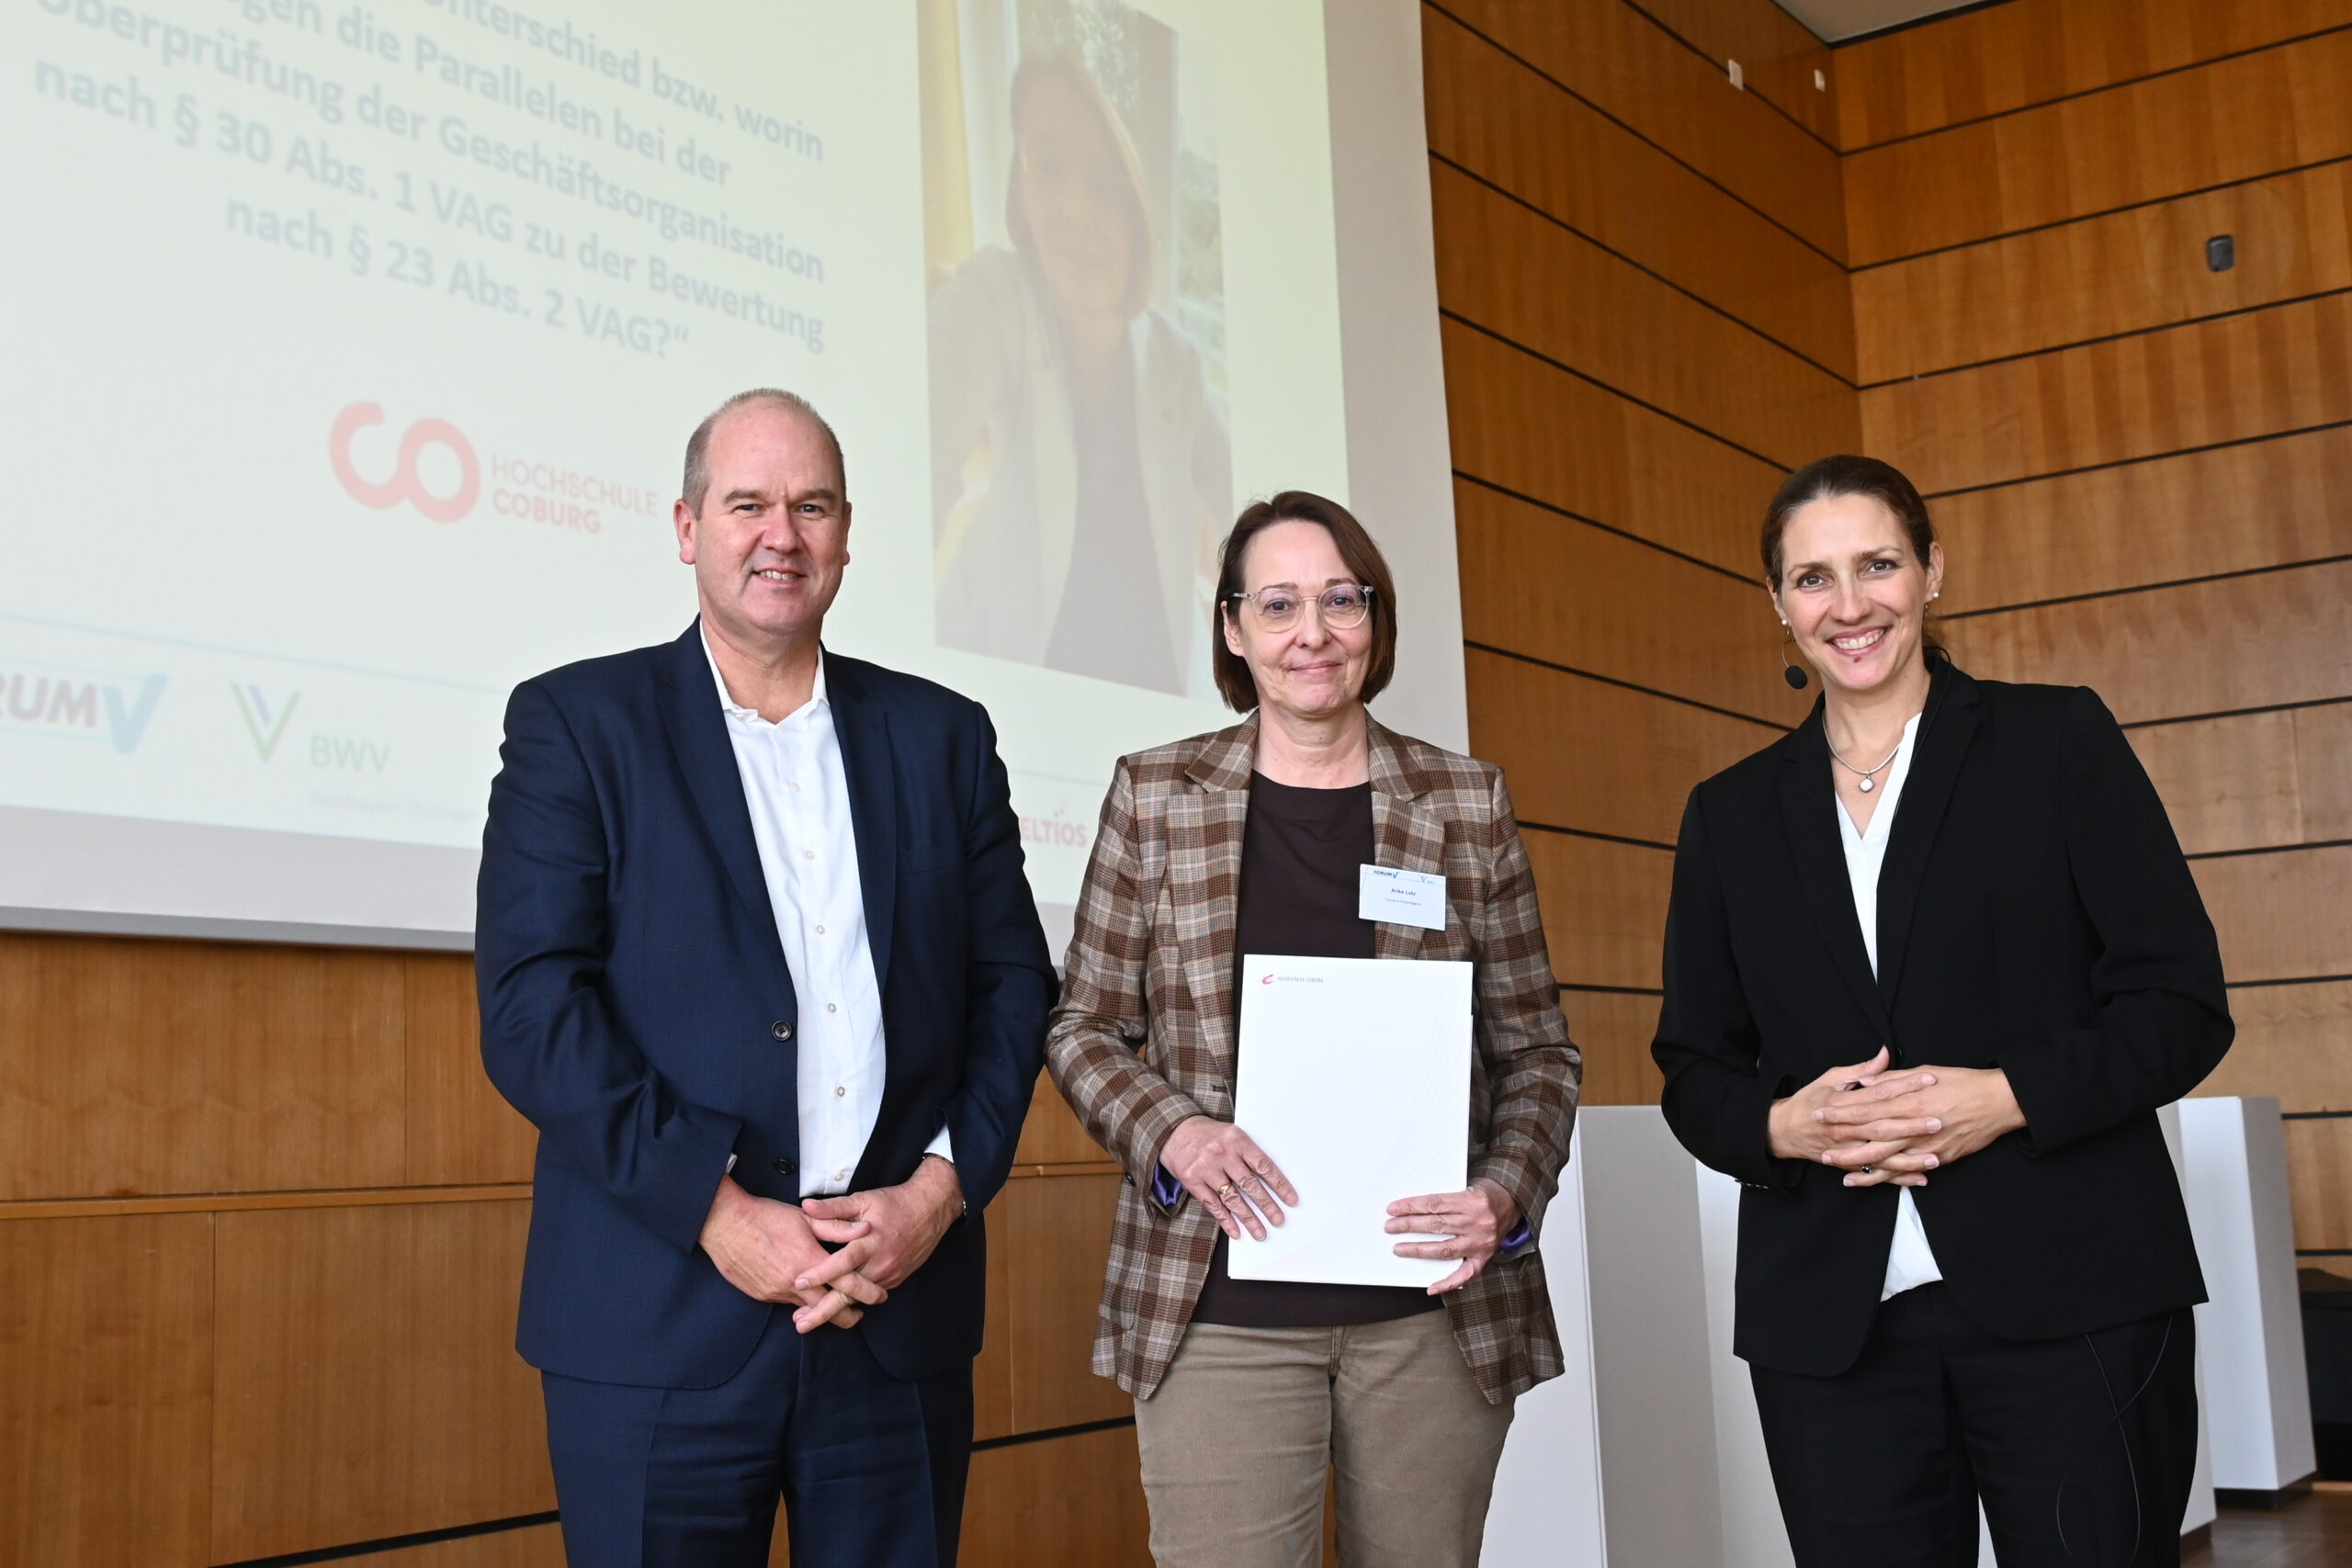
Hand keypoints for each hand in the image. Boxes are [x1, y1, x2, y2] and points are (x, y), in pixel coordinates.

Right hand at [699, 1176, 885, 1328]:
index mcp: (810, 1261)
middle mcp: (795, 1283)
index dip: (866, 1293)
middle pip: (829, 1310)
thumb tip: (865, 1228)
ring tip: (834, 1304)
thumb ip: (838, 1227)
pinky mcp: (762, 1295)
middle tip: (859, 1313)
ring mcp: (776, 1292)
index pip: (847, 1286)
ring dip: (821, 1308)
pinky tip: (804, 1293)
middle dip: (847, 1315)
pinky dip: (798, 1302)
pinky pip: (786, 1303)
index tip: (878, 1296)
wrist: (724, 1223)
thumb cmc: (766, 1216)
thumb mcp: (806, 1218)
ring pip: (806, 1309)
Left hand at [795, 1156, 964, 1329]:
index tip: (799, 1283)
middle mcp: (881, 1263)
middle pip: (849, 1293)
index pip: (843, 1262)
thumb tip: (806, 1206)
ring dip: (834, 1311)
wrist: (931, 1210)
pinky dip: (852, 1302)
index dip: (821, 1273)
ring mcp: (889, 1275)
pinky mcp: (895, 1280)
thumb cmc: (895, 1203)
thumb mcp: (864, 1199)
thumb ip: (834, 1207)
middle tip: (801, 1324)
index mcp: (871, 1242)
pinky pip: (869, 1295)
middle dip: (824, 1311)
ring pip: (858, 1299)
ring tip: (809, 1320)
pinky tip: (834, 1308)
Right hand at [1159, 1115, 1297, 1240]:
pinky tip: (1236, 1231)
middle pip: (1250, 1184)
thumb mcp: (1232, 1135)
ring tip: (1260, 1232)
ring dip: (1249, 1218)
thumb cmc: (1209, 1135)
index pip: (1263, 1165)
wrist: (1175, 1130)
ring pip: (1232, 1198)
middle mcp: (1221, 1153)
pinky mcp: (1192, 1180)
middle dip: (1267, 1205)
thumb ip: (1248, 1154)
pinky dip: (1226, 1220)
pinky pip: (1213, 1205)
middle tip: (1278, 1220)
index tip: (1290, 1199)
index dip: (1279, 1184)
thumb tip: (1270, 1182)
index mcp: (1237, 1139)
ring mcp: (1205, 1168)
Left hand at [1387, 1177, 1517, 1294]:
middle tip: (1390, 1227)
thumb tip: (1412, 1209)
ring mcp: (1481, 1243)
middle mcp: (1477, 1223)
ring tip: (1399, 1248)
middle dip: (1409, 1226)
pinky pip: (1465, 1275)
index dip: (1411, 1207)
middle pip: (1436, 1226)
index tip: (1393, 1209)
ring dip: (1419, 1250)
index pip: (1434, 1204)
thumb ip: (1445, 1199)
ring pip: (1444, 1249)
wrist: (1513, 1203)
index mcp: (1472, 1201)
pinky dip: (1448, 1283)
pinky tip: (1431, 1287)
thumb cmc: (1485, 1195)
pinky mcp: (1484, 1258)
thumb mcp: (1468, 1187)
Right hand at [1765, 1049, 1930, 1186]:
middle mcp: (1845, 1128)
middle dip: (1912, 1125)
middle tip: (1938, 1121)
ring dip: (1909, 1159)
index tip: (1928, 1080)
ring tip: (1935, 1157)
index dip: (1905, 1085)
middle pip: (1883, 1127)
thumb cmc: (1809, 1101)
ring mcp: (1847, 1149)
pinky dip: (1898, 1178)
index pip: (1879, 1092)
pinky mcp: (1849, 1164)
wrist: (1783, 1130)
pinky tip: (1920, 1178)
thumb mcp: (1831, 1078)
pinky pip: (1876, 1174)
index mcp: (1842, 1102)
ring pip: (1882, 1156)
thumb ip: (1862, 1070)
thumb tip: (1886, 1054)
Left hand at [1815, 1064, 2025, 1187]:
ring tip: (1831, 1162)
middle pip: (1871, 1132)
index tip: (1820, 1109)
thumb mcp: (1925, 1071)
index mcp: (1911, 1098)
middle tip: (1818, 1138)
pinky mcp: (1938, 1158)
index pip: (1868, 1105)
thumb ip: (1893, 1079)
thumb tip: (1865, 1082)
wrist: (1999, 1102)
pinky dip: (1882, 1177)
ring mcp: (1927, 1144)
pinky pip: (1904, 1170)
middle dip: (1841, 1136)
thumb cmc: (1962, 1082)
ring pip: (1884, 1156)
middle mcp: (1916, 1123)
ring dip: (1855, 1160)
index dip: (1842, 1109)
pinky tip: (1862, 1180)